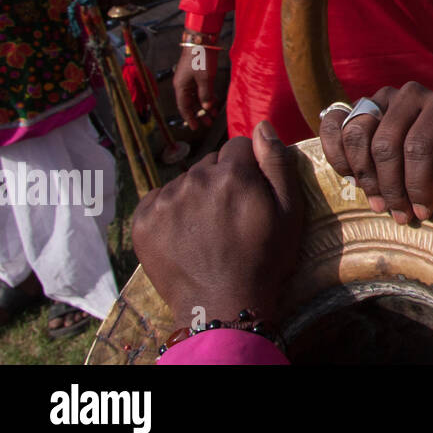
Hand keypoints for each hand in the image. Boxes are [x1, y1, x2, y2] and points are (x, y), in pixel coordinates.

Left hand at [132, 124, 303, 323]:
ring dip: (196, 194)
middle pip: (210, 162)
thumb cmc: (264, 258)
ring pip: (185, 180)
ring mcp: (165, 200)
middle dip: (221, 178)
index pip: (238, 145)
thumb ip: (277, 163)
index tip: (251, 191)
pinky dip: (170, 210)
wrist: (222, 306)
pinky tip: (184, 232)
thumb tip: (262, 126)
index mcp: (232, 174)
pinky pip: (158, 198)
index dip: (248, 166)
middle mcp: (195, 179)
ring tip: (207, 227)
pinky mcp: (143, 220)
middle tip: (230, 212)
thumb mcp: (289, 211)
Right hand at [173, 43, 225, 129]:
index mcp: (181, 87)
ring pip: (196, 97)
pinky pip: (200, 90)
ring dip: (204, 106)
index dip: (189, 118)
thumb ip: (205, 94)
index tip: (195, 127)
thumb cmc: (200, 58)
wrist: (201, 39)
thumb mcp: (204, 78)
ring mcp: (189, 80)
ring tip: (213, 115)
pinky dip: (207, 96)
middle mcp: (183, 85)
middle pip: (190, 104)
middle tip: (208, 123)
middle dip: (199, 114)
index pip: (184, 107)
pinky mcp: (196, 75)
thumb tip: (206, 107)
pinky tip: (214, 102)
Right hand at [319, 83, 432, 224]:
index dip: (417, 184)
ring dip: (364, 175)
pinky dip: (335, 152)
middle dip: (391, 188)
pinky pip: (334, 124)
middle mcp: (411, 94)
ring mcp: (381, 98)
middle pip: (386, 145)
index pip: (419, 145)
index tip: (422, 212)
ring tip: (378, 202)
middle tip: (399, 215)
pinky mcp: (358, 107)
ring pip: (357, 134)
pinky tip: (349, 176)